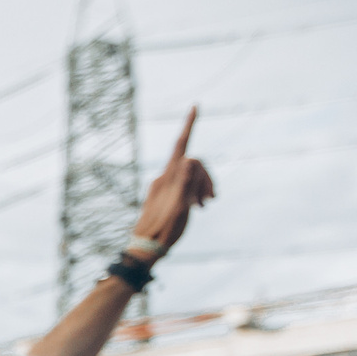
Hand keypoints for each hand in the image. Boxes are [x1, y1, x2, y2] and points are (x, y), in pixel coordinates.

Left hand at [128, 107, 214, 258]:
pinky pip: (184, 186)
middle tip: (211, 200)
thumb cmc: (164, 230)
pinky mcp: (163, 195)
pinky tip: (199, 207)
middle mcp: (163, 178)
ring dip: (202, 187)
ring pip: (190, 176)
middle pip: (192, 164)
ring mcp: (163, 187)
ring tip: (205, 206)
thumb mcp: (178, 206)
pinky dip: (195, 192)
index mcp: (167, 178)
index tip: (196, 106)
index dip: (189, 126)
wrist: (144, 249)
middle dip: (206, 176)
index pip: (181, 146)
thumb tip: (188, 158)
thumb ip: (184, 181)